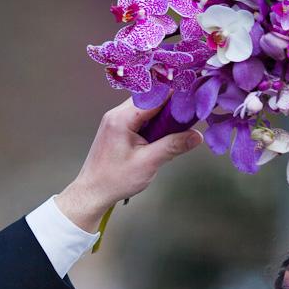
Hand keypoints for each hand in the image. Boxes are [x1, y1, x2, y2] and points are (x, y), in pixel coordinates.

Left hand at [54, 97, 203, 232]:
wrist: (92, 192)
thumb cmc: (114, 180)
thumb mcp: (148, 163)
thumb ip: (173, 146)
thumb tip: (196, 136)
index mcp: (121, 118)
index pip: (154, 96)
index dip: (176, 97)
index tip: (193, 101)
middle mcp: (116, 114)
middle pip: (151, 99)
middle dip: (170, 106)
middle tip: (188, 118)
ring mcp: (116, 120)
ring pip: (146, 108)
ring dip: (162, 117)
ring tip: (176, 129)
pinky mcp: (118, 128)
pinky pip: (140, 118)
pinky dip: (153, 124)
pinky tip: (161, 136)